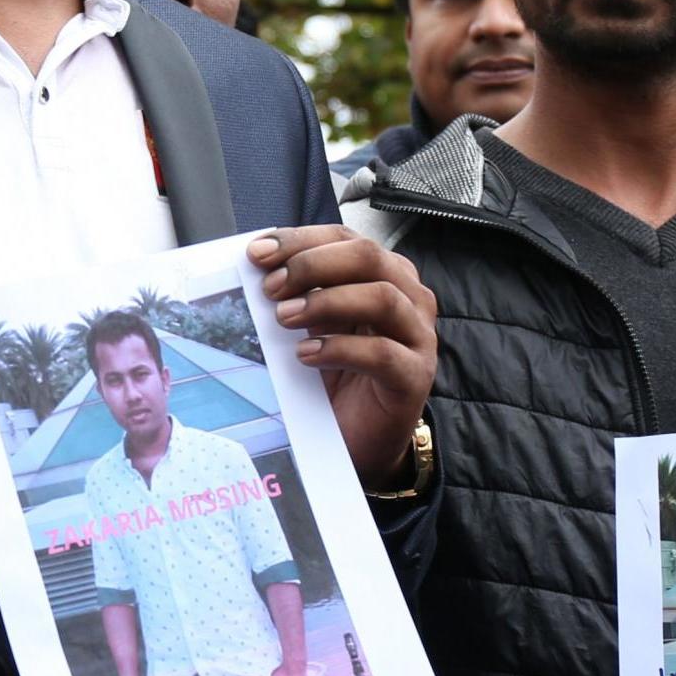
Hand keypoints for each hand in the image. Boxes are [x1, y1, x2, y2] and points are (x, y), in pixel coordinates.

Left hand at [248, 228, 436, 481]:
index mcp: (385, 274)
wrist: (360, 436)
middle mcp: (409, 297)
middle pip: (368, 257)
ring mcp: (418, 336)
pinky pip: (383, 353)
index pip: (345, 239)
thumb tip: (258, 265)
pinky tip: (306, 355)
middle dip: (312, 265)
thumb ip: (298, 293)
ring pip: (382, 297)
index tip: (257, 253)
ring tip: (284, 318)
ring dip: (326, 302)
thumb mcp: (313, 325)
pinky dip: (340, 349)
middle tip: (271, 287)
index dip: (301, 240)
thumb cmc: (336, 374)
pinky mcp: (415, 376)